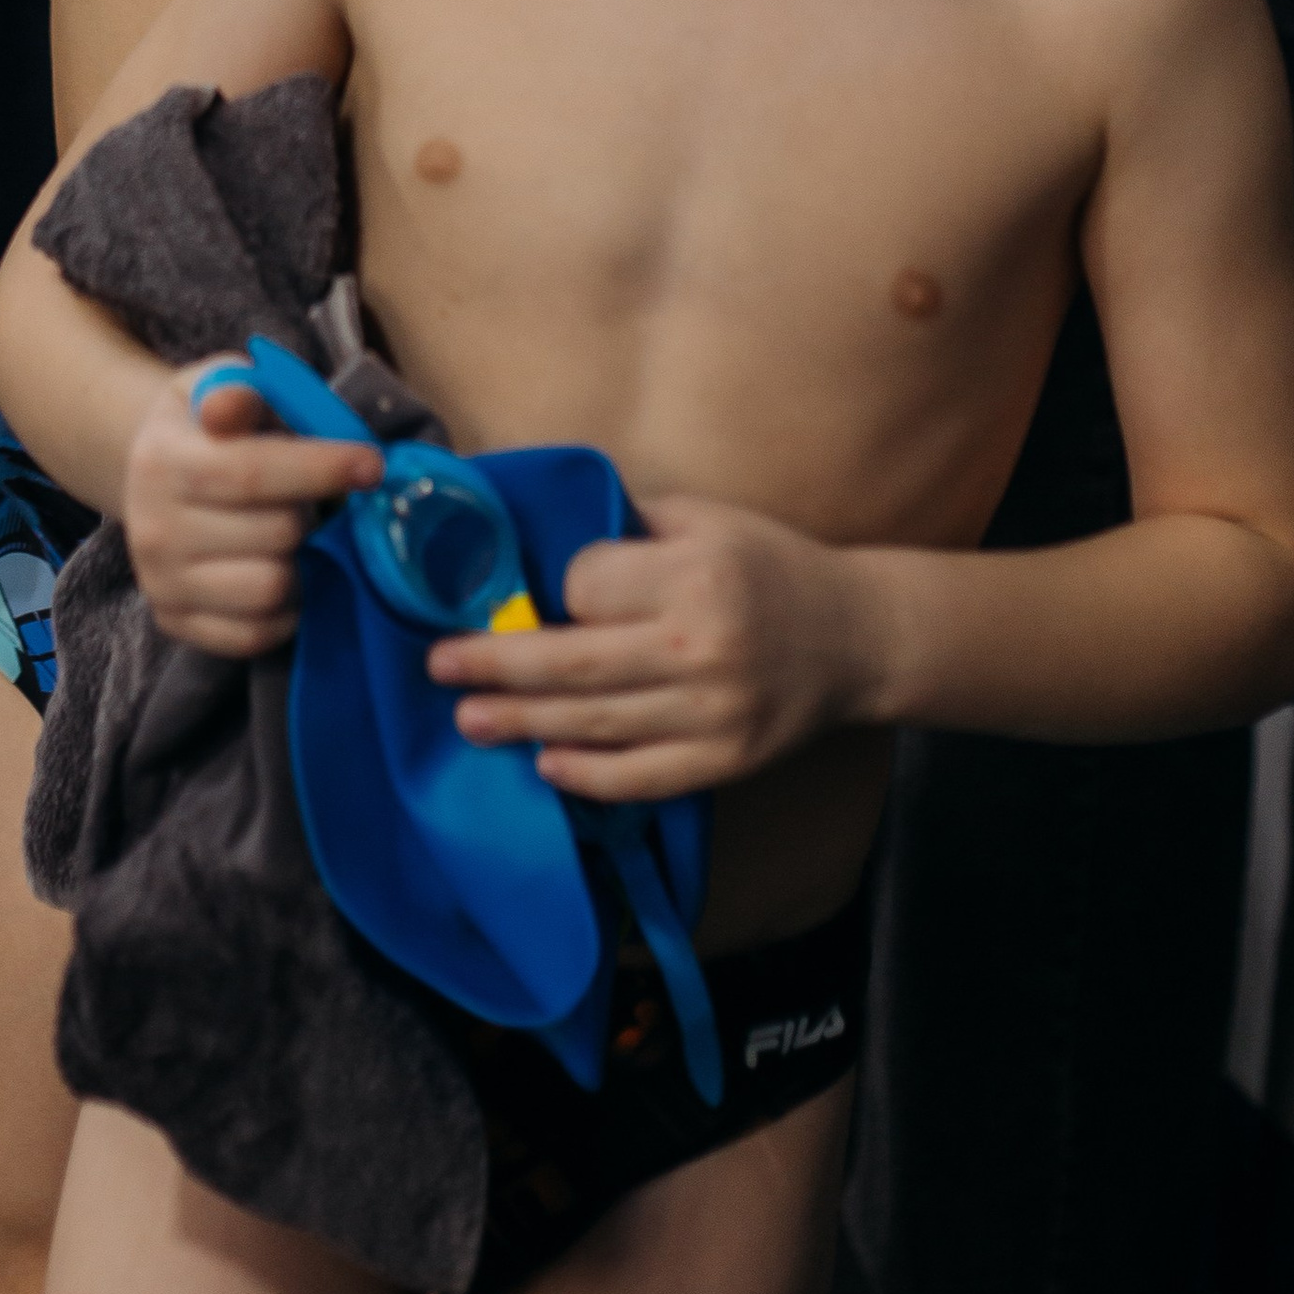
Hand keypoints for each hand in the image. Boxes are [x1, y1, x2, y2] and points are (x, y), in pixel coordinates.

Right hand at [121, 368, 378, 657]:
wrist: (151, 479)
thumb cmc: (205, 427)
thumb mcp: (215, 385)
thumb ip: (237, 388)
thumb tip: (232, 406)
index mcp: (164, 460)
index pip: (251, 472)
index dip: (321, 468)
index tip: (372, 464)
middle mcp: (152, 528)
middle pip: (274, 534)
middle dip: (315, 514)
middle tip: (324, 500)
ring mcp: (162, 583)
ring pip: (270, 589)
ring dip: (305, 563)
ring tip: (305, 538)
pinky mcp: (175, 624)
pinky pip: (254, 634)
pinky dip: (286, 610)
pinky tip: (288, 573)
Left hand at [425, 493, 885, 800]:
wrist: (854, 638)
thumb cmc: (767, 564)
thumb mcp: (703, 517)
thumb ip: (627, 525)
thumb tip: (538, 532)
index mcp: (693, 575)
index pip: (587, 587)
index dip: (555, 589)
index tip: (542, 592)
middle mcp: (700, 647)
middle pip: (573, 664)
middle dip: (496, 665)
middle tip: (438, 666)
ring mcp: (713, 714)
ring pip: (596, 724)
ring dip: (522, 723)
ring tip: (468, 718)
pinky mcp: (725, 763)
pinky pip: (641, 776)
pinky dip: (588, 774)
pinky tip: (545, 763)